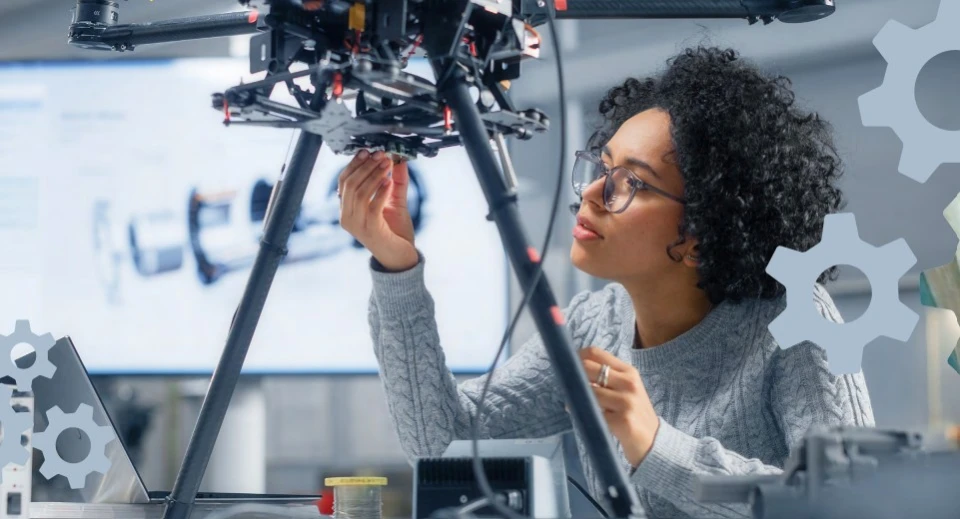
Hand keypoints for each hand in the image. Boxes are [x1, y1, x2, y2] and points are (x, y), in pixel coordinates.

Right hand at [337, 150, 417, 270]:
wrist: (400, 257)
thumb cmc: (395, 231)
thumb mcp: (394, 201)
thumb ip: (396, 181)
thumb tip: (399, 159)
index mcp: (347, 210)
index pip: (344, 181)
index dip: (355, 164)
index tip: (367, 151)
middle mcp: (347, 217)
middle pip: (350, 184)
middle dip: (366, 166)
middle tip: (380, 154)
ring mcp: (357, 225)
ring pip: (359, 192)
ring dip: (374, 175)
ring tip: (387, 164)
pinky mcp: (370, 229)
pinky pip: (372, 206)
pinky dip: (380, 191)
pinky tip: (389, 181)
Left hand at [578, 346, 659, 467]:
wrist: (654, 442)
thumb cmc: (634, 414)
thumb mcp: (626, 390)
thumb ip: (606, 379)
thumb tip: (574, 371)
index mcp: (628, 372)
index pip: (595, 353)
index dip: (576, 357)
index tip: (568, 367)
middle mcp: (629, 383)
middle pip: (588, 368)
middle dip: (573, 376)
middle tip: (568, 387)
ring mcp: (626, 402)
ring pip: (588, 391)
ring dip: (575, 398)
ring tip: (574, 404)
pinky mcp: (622, 421)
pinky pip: (592, 412)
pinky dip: (581, 414)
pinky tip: (583, 417)